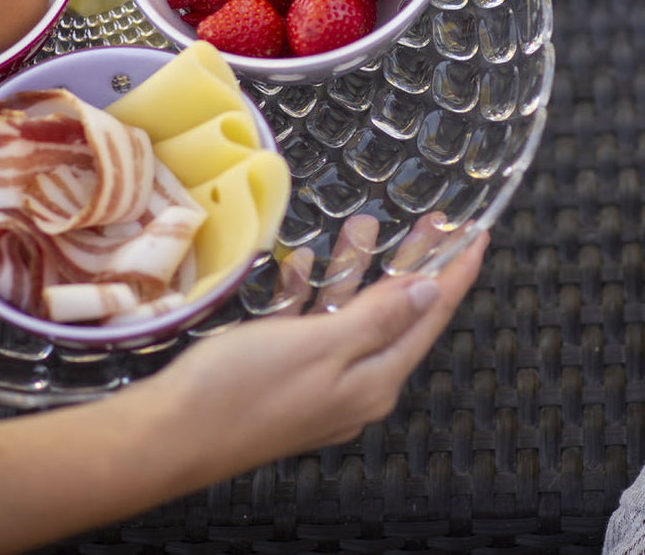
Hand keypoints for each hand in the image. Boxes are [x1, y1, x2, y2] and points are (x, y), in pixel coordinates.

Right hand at [152, 221, 488, 474]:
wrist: (175, 432)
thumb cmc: (245, 389)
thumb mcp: (320, 344)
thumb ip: (378, 317)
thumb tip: (430, 292)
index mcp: (374, 379)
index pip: (429, 317)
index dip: (453, 273)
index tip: (476, 235)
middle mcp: (355, 382)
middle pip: (395, 312)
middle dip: (412, 263)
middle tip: (433, 220)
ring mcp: (317, 378)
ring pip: (348, 312)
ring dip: (354, 268)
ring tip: (360, 224)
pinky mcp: (282, 371)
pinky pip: (308, 324)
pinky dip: (309, 292)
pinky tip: (301, 265)